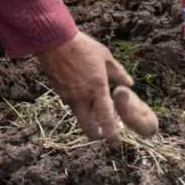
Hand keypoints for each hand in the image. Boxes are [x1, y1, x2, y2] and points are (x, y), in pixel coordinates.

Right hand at [34, 31, 159, 144]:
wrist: (55, 42)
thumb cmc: (83, 47)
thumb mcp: (105, 56)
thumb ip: (118, 73)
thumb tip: (129, 83)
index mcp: (97, 88)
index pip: (105, 117)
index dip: (111, 133)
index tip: (115, 142)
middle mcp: (82, 97)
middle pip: (88, 127)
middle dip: (96, 134)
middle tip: (102, 135)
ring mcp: (69, 96)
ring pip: (79, 117)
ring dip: (87, 120)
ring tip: (94, 115)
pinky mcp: (59, 92)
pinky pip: (71, 105)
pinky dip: (78, 106)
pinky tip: (81, 96)